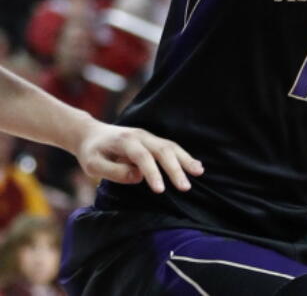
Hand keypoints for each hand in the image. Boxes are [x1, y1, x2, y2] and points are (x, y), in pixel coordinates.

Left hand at [76, 121, 202, 193]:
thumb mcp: (92, 165)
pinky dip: (184, 156)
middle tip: (185, 187)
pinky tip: (196, 165)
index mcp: (125, 141)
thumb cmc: (91, 152)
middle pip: (163, 150)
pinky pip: (172, 147)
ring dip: (185, 160)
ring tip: (199, 172)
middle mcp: (141, 136)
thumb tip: (138, 177)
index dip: (153, 173)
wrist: (91, 133)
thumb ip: (113, 172)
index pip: (142, 157)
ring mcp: (149, 136)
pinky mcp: (153, 140)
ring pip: (171, 146)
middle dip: (176, 169)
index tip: (160, 190)